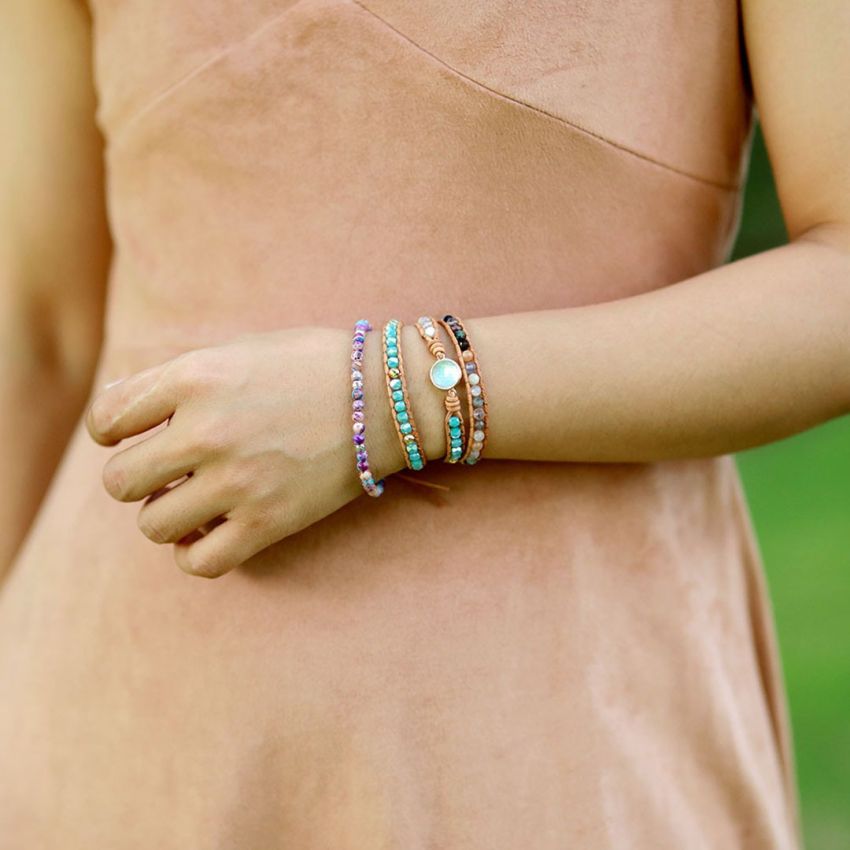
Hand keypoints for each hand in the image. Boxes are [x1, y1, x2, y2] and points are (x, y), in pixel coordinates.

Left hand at [85, 327, 404, 577]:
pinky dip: (194, 553)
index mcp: (195, 377)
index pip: (107, 418)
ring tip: (194, 501)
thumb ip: (179, 378)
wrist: (387, 396)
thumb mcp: (240, 351)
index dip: (109, 431)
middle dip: (136, 478)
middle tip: (166, 472)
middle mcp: (207, 430)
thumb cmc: (314, 366)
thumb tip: (120, 412)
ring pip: (152, 525)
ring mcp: (238, 481)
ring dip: (166, 515)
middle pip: (118, 481)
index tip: (127, 436)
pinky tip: (210, 532)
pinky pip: (198, 562)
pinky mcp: (269, 522)